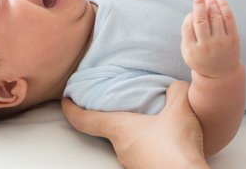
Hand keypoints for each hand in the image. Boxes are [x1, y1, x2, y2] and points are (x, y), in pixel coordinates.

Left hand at [61, 81, 207, 168]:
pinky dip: (148, 144)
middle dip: (114, 117)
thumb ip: (175, 91)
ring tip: (151, 120)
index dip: (71, 109)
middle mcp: (120, 148)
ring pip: (127, 142)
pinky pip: (142, 153)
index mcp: (119, 129)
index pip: (85, 120)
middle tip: (122, 103)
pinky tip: (165, 140)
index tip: (65, 100)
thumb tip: (174, 85)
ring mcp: (132, 163)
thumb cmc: (176, 146)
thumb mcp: (179, 109)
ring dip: (134, 132)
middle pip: (109, 129)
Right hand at [181, 0, 240, 78]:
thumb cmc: (200, 57)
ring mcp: (221, 43)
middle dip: (199, 3)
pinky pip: (229, 20)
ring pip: (215, 18)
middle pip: (201, 20)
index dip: (190, 15)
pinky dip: (224, 8)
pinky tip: (220, 0)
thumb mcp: (187, 50)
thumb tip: (193, 12)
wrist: (220, 73)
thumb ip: (186, 33)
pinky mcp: (233, 40)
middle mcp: (206, 46)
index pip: (188, 25)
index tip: (192, 12)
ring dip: (212, 4)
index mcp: (192, 49)